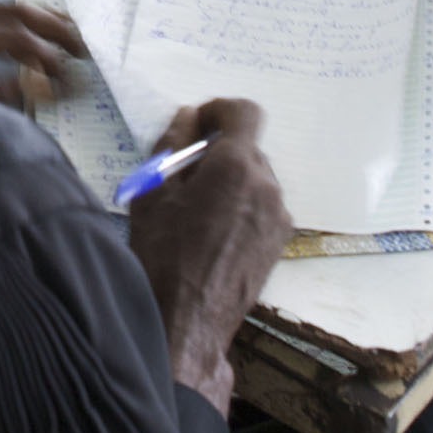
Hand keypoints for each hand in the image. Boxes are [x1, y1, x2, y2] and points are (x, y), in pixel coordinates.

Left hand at [0, 2, 84, 108]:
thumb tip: (34, 87)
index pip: (17, 41)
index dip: (48, 61)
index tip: (70, 80)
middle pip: (17, 10)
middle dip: (54, 28)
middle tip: (83, 48)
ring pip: (5, 3)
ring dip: (39, 16)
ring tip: (68, 31)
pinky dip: (18, 15)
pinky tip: (31, 26)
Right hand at [125, 99, 292, 409]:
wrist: (187, 321)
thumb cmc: (163, 254)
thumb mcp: (153, 192)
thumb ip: (172, 145)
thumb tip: (187, 118)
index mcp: (237, 166)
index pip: (244, 112)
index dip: (219, 111)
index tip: (196, 128)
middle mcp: (268, 186)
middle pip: (247, 148)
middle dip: (218, 152)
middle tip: (182, 177)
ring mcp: (279, 217)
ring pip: (255, 178)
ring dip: (229, 181)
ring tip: (194, 211)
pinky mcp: (280, 243)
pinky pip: (261, 207)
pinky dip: (240, 206)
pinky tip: (212, 234)